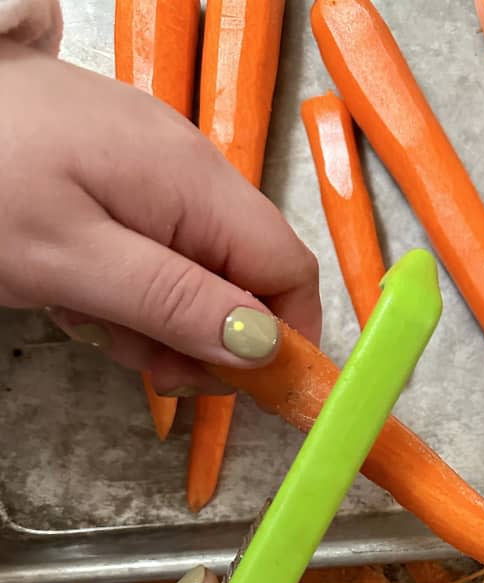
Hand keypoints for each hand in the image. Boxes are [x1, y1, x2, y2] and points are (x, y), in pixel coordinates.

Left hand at [0, 40, 320, 395]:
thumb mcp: (75, 260)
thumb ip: (175, 304)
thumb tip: (265, 346)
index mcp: (196, 186)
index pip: (291, 272)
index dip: (285, 338)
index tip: (248, 391)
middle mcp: (193, 172)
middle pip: (247, 278)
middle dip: (207, 339)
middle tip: (150, 369)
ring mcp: (161, 171)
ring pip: (202, 272)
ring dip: (164, 320)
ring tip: (97, 323)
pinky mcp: (129, 176)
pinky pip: (163, 250)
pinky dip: (137, 288)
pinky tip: (88, 290)